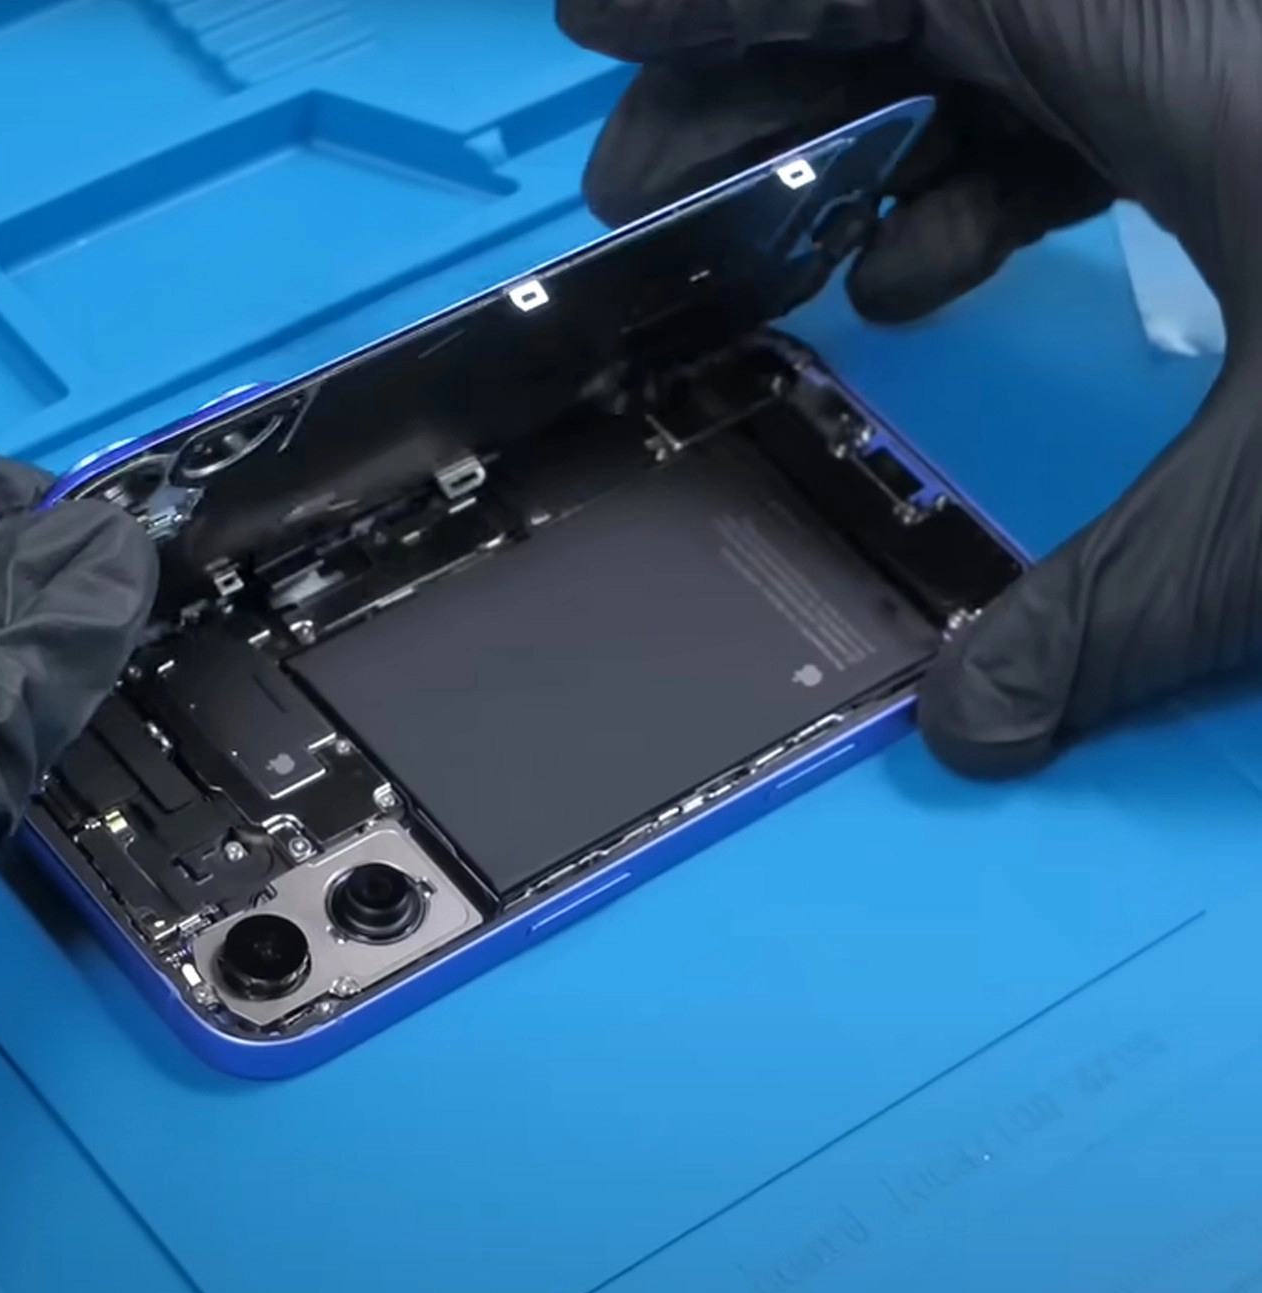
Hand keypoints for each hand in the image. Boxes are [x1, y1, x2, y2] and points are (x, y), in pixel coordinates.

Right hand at [560, 0, 1261, 776]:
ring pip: (990, 54)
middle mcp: (1186, 16)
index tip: (590, 19)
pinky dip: (967, 177)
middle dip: (750, 98)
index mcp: (1174, 43)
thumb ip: (1112, 609)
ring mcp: (1221, 44)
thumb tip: (971, 728)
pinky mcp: (1251, 91)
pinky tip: (919, 277)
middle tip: (633, 197)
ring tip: (763, 255)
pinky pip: (1067, 97)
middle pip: (918, 12)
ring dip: (854, 142)